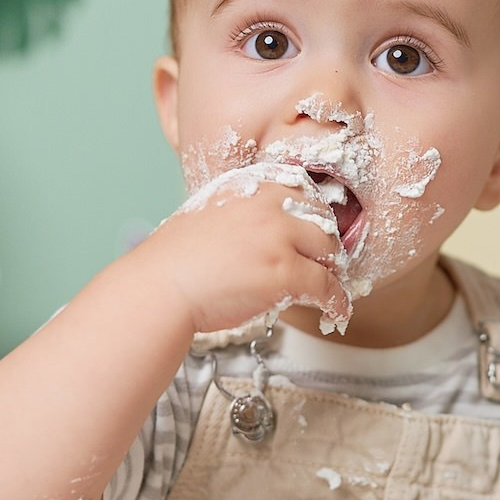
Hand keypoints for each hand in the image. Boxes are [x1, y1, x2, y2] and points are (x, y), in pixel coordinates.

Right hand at [131, 162, 349, 334]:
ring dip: (333, 271)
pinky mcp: (287, 273)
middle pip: (323, 219)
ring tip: (331, 288)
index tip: (317, 230)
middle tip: (326, 263)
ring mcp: (281, 238)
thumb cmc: (173, 259)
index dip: (313, 213)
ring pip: (330, 253)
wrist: (161, 287)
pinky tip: (337, 313)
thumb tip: (260, 229)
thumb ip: (240, 212)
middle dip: (326, 242)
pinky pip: (328, 287)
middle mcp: (270, 205)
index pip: (302, 189)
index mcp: (251, 187)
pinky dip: (337, 303)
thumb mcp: (207, 213)